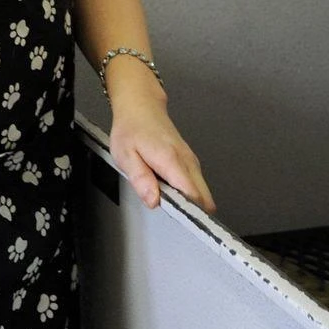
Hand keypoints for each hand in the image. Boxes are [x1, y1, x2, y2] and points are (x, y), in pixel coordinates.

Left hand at [107, 67, 215, 213]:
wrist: (140, 104)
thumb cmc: (131, 128)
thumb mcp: (125, 155)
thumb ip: (140, 179)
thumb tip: (154, 201)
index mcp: (171, 160)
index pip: (192, 195)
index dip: (191, 213)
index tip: (183, 224)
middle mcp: (186, 161)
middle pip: (203, 197)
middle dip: (193, 213)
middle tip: (174, 219)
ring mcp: (191, 160)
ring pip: (201, 192)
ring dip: (191, 204)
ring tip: (171, 207)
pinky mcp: (190, 161)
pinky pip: (196, 184)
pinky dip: (190, 194)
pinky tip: (173, 195)